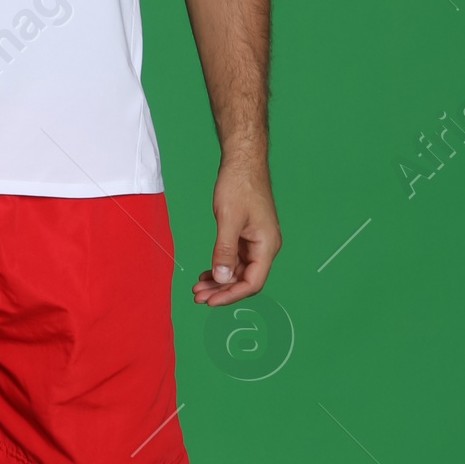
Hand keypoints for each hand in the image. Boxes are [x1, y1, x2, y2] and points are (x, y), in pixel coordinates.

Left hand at [192, 159, 280, 305]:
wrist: (242, 162)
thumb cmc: (239, 185)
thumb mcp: (228, 219)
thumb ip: (225, 250)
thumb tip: (223, 278)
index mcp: (267, 245)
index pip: (252, 282)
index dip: (231, 295)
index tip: (210, 301)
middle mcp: (265, 247)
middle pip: (244, 279)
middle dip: (221, 290)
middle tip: (197, 297)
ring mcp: (256, 241)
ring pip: (238, 271)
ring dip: (219, 280)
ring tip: (197, 288)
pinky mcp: (246, 235)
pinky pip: (234, 259)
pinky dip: (220, 267)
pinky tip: (205, 274)